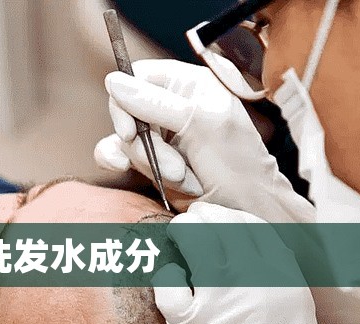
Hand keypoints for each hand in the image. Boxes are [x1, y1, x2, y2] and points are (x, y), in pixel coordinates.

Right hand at [95, 59, 313, 220]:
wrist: (245, 211)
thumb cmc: (239, 167)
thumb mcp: (203, 126)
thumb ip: (157, 103)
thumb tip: (114, 81)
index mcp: (189, 84)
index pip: (138, 77)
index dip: (126, 102)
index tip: (131, 132)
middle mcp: (171, 105)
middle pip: (127, 111)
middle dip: (147, 145)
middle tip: (176, 168)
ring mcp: (159, 133)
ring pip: (124, 137)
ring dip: (148, 162)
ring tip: (181, 178)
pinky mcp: (149, 158)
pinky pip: (116, 153)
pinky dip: (121, 164)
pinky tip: (124, 170)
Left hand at [153, 202, 329, 323]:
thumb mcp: (292, 322)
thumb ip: (271, 284)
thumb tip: (239, 252)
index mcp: (288, 282)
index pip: (252, 227)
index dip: (226, 216)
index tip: (212, 216)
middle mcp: (260, 284)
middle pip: (221, 227)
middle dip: (199, 220)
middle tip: (186, 225)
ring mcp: (225, 302)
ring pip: (194, 244)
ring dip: (179, 238)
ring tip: (172, 242)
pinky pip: (169, 283)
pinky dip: (164, 276)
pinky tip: (166, 280)